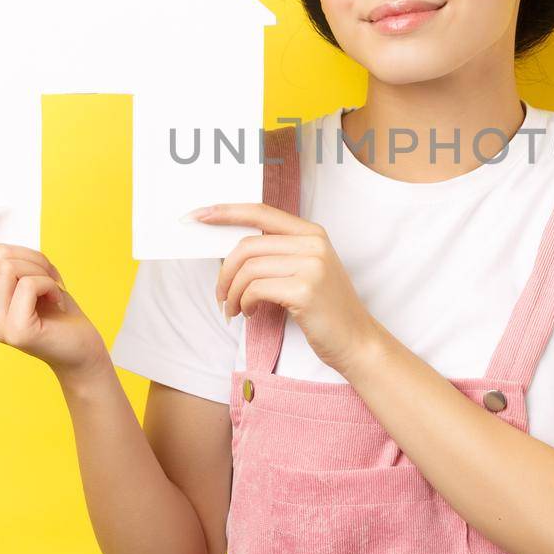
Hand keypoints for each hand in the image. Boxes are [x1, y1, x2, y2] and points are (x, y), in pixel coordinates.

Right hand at [0, 210, 108, 378]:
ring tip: (53, 288)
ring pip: (11, 266)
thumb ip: (10, 260)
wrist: (79, 347)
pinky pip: (29, 283)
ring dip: (42, 269)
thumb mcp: (28, 277)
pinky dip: (51, 284)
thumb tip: (0, 224)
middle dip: (32, 256)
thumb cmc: (56, 308)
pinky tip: (57, 300)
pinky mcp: (16, 331)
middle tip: (49, 276)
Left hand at [195, 203, 380, 376]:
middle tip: (220, 295)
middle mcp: (313, 243)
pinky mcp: (304, 290)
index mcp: (312, 233)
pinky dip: (244, 303)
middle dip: (224, 272)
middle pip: (247, 246)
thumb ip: (277, 255)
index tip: (197, 216)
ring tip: (235, 309)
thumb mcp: (306, 271)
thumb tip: (229, 252)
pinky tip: (251, 313)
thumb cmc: (325, 310)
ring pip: (248, 269)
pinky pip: (255, 289)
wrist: (357, 341)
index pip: (260, 212)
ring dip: (232, 293)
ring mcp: (311, 265)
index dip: (225, 212)